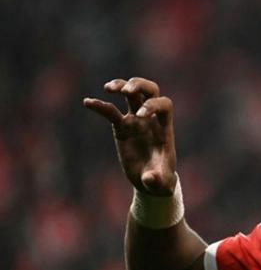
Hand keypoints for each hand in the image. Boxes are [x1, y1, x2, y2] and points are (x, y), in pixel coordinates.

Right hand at [83, 77, 177, 194]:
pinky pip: (110, 112)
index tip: (140, 115)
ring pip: (131, 95)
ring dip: (121, 86)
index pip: (164, 105)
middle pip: (150, 90)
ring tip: (108, 88)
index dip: (153, 105)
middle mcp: (151, 120)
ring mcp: (136, 121)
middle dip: (139, 85)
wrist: (151, 182)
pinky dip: (99, 106)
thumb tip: (149, 178)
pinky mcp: (122, 128)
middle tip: (126, 91)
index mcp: (164, 127)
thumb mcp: (162, 184)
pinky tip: (87, 102)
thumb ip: (158, 181)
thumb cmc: (161, 181)